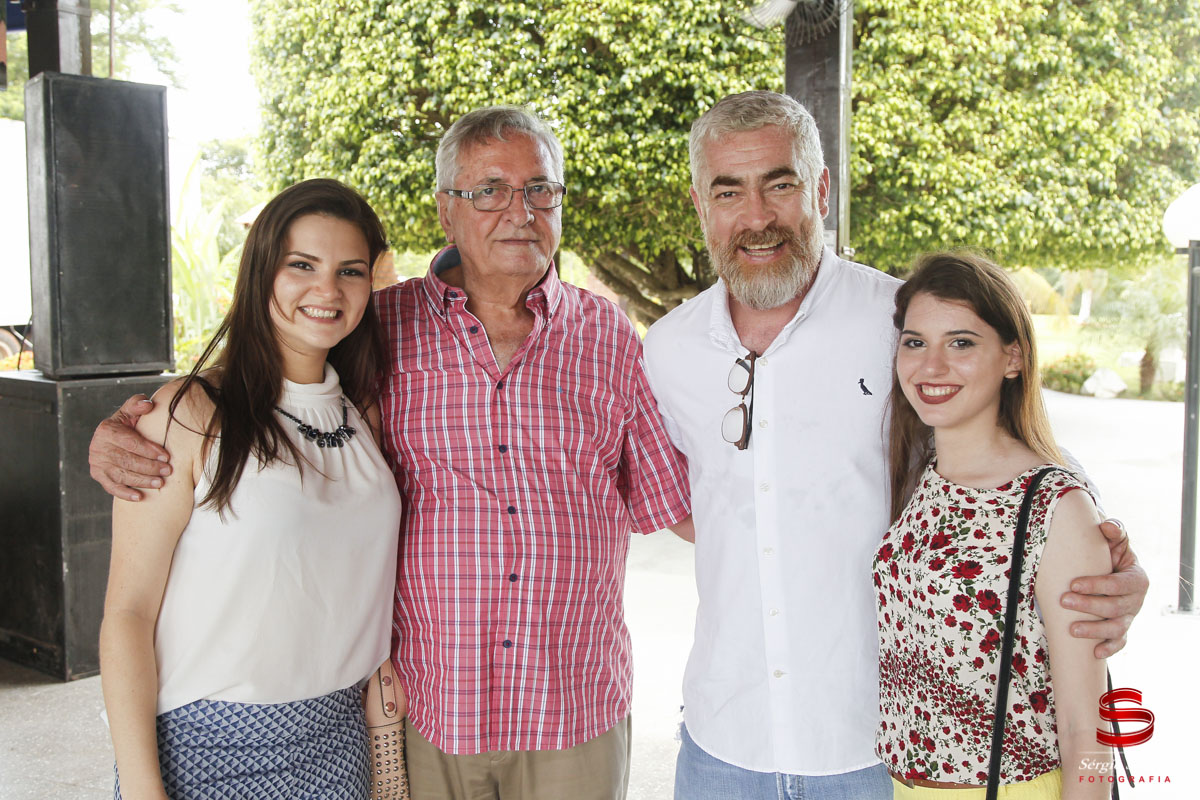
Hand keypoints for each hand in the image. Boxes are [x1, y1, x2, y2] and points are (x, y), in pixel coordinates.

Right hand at [88, 395, 171, 501]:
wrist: (112, 439)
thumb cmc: (127, 425)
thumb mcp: (130, 412)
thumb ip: (137, 405)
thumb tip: (148, 404)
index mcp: (107, 430)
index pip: (130, 442)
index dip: (148, 450)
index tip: (166, 456)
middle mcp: (98, 447)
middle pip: (126, 460)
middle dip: (149, 467)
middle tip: (168, 470)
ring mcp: (97, 463)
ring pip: (121, 475)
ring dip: (142, 480)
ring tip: (160, 483)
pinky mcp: (98, 476)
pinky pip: (111, 487)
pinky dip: (125, 493)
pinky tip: (139, 497)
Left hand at [1060, 518, 1147, 657]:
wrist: (1113, 570)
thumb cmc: (1110, 554)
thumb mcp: (1115, 541)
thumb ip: (1114, 532)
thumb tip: (1107, 525)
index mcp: (1137, 578)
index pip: (1119, 584)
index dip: (1098, 585)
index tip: (1073, 583)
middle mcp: (1136, 600)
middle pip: (1115, 608)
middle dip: (1089, 606)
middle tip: (1064, 601)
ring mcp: (1130, 617)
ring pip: (1116, 629)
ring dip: (1095, 631)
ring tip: (1072, 629)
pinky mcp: (1122, 630)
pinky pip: (1120, 643)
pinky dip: (1109, 649)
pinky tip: (1095, 653)